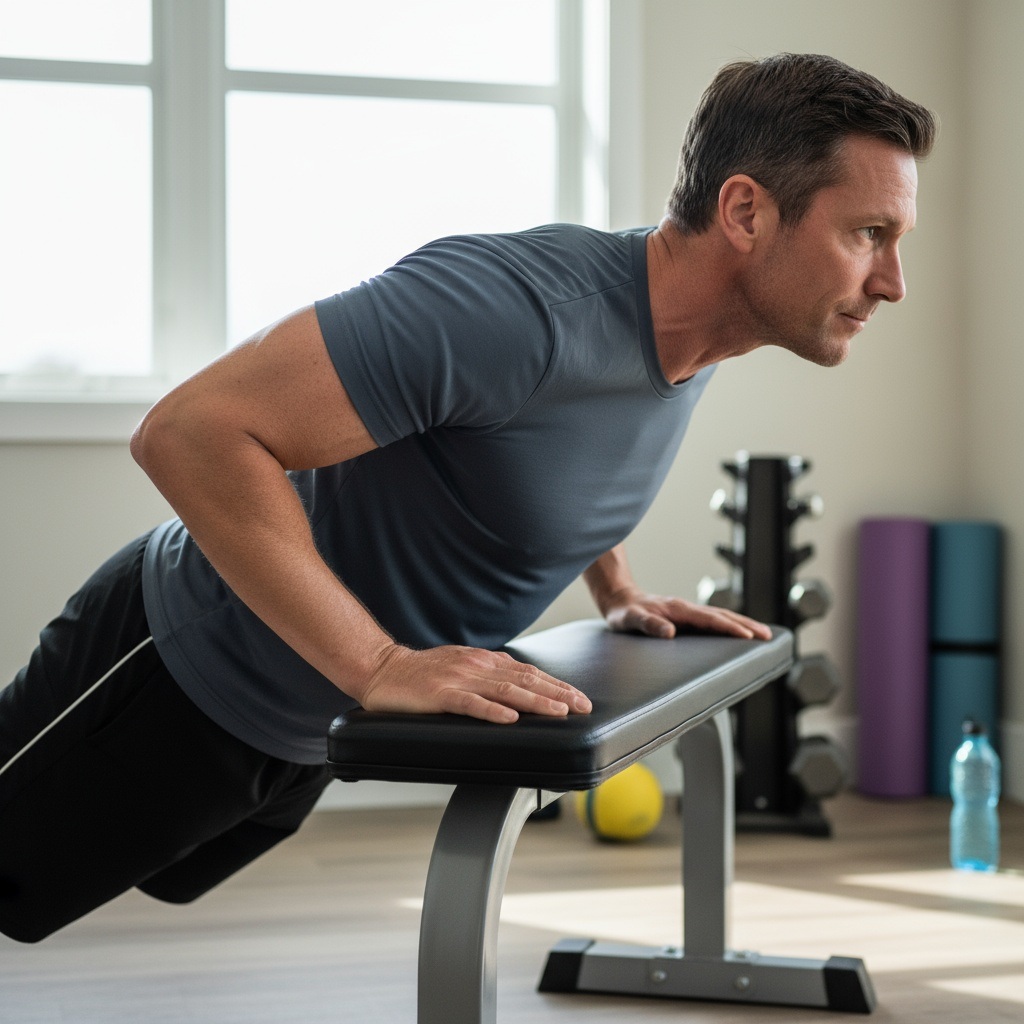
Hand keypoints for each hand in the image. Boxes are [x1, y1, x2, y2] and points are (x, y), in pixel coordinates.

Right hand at [359, 644, 592, 723]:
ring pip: (504, 692)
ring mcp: (458, 679)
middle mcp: (476, 666)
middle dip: (557, 693)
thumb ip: (488, 675)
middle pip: (524, 680)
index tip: (579, 698)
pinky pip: (469, 704)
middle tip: (582, 706)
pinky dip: (491, 711)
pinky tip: (510, 719)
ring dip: (535, 702)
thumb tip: (520, 686)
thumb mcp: (461, 667)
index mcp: (483, 661)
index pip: (528, 673)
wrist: (380, 668)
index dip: (556, 685)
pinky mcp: (439, 695)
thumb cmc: (420, 673)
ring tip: (558, 712)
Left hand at [601, 587, 771, 640]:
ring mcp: (688, 611)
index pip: (710, 619)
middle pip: (723, 615)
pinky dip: (730, 624)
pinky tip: (739, 633)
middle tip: (768, 636)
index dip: (730, 627)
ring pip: (721, 616)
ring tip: (764, 634)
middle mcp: (686, 608)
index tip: (748, 636)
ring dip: (743, 623)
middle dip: (746, 625)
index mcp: (678, 609)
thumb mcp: (630, 619)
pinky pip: (714, 620)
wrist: (619, 599)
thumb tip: (670, 631)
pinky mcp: (687, 617)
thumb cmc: (623, 612)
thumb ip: (648, 624)